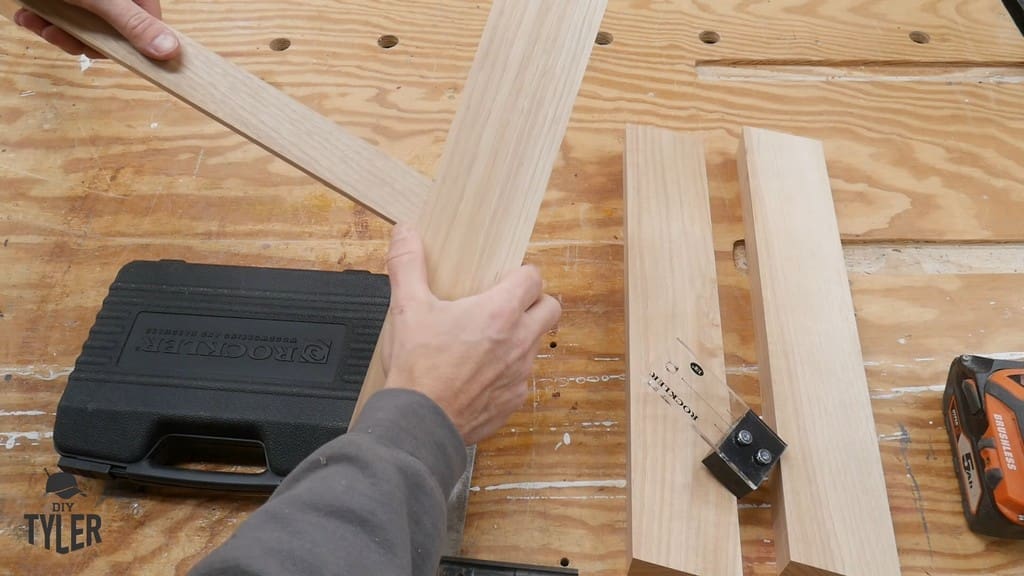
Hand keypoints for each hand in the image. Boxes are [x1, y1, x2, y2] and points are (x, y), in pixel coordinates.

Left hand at [14, 0, 179, 59]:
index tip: (99, 50)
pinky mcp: (67, 0)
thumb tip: (171, 53)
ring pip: (82, 27)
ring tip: (35, 21)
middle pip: (108, 32)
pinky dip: (42, 20)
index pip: (144, 26)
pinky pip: (61, 18)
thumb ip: (133, 24)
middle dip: (77, 38)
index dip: (122, 45)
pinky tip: (27, 14)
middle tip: (55, 33)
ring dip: (54, 30)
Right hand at [381, 223, 561, 444]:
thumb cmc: (418, 369)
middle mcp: (520, 341)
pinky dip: (508, 370)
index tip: (503, 279)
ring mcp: (520, 373)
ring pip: (537, 344)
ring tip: (487, 340)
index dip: (521, 275)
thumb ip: (408, 264)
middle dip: (534, 303)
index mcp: (500, 313)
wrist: (419, 424)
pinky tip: (480, 372)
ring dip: (520, 337)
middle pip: (551, 308)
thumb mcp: (407, 308)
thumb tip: (406, 232)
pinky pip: (522, 377)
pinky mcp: (514, 400)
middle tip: (505, 305)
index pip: (534, 278)